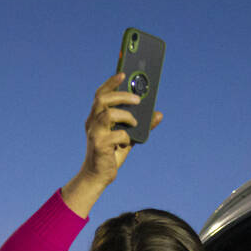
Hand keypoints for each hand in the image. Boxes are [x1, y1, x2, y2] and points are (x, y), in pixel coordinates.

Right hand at [62, 73, 162, 216]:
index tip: (123, 74)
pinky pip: (116, 135)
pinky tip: (126, 143)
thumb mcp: (129, 137)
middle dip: (121, 95)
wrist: (99, 176)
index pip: (100, 94)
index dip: (111, 83)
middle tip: (138, 99)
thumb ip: (142, 125)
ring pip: (107, 114)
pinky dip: (125, 137)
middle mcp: (92, 123)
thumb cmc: (112, 154)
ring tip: (135, 122)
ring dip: (125, 115)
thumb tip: (158, 114)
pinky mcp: (99, 146)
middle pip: (102, 100)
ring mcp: (94, 134)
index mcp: (96, 117)